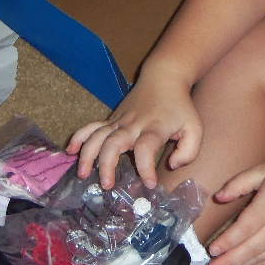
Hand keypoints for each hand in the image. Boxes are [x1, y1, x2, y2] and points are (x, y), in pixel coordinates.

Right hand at [67, 69, 201, 189]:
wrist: (164, 79)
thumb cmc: (180, 107)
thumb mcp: (194, 128)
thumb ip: (189, 150)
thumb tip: (172, 165)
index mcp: (154, 128)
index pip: (146, 149)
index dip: (146, 167)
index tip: (149, 184)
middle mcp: (133, 125)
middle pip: (114, 143)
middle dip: (107, 165)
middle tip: (107, 185)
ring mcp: (119, 121)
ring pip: (97, 136)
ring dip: (87, 155)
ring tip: (84, 175)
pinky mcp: (112, 120)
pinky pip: (90, 127)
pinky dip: (78, 137)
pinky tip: (70, 151)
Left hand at [206, 156, 264, 264]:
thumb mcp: (264, 170)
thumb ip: (239, 183)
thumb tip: (219, 197)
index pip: (244, 229)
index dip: (227, 242)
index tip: (212, 249)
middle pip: (251, 248)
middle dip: (230, 260)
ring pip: (262, 256)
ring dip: (242, 264)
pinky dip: (260, 264)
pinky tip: (247, 264)